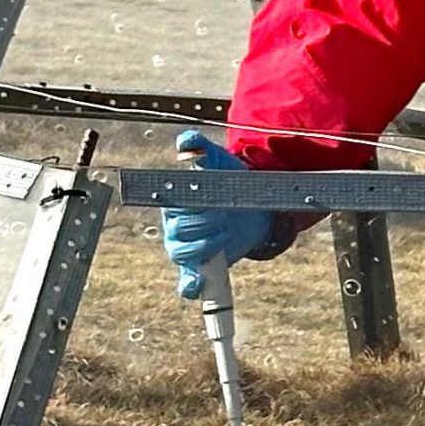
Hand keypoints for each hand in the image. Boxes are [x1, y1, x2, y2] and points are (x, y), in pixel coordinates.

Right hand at [160, 130, 277, 299]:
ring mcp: (185, 248)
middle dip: (204, 223)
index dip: (188, 205)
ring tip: (224, 232)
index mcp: (175, 201)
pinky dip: (190, 285)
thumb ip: (200, 147)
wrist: (252, 204)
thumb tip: (186, 140)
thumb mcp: (218, 159)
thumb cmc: (228, 180)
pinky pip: (188, 282)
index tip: (204, 200)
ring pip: (184, 253)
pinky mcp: (200, 266)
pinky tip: (197, 284)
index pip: (173, 206)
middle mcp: (175, 226)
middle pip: (181, 230)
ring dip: (206, 245)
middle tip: (222, 214)